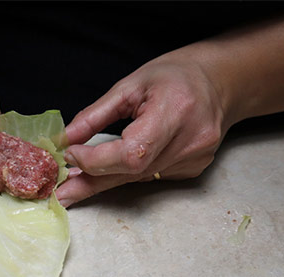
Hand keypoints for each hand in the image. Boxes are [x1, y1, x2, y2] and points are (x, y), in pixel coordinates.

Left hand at [56, 51, 230, 206]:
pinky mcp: (193, 169)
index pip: (131, 153)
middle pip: (131, 172)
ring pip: (138, 179)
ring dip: (107, 179)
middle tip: (62, 192)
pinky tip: (126, 162)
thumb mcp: (132, 85)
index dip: (96, 161)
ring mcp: (194, 158)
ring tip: (81, 179)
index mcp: (175, 111)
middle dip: (92, 181)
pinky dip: (131, 173)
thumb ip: (96, 115)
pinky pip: (151, 177)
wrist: (221, 81)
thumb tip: (66, 139)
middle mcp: (190, 140)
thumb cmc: (177, 77)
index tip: (71, 156)